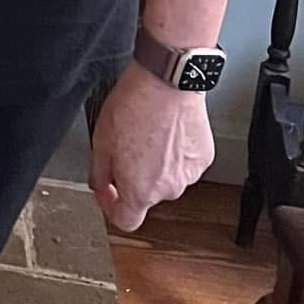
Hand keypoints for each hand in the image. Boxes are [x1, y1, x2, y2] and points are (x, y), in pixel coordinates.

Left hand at [89, 61, 214, 231]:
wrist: (168, 82)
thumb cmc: (134, 106)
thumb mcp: (100, 141)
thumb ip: (99, 173)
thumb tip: (100, 186)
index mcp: (140, 191)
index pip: (126, 221)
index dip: (111, 207)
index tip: (107, 191)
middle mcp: (168, 189)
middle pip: (145, 195)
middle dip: (131, 177)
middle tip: (123, 147)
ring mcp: (190, 175)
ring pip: (165, 178)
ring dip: (154, 165)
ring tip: (145, 135)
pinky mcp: (204, 159)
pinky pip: (183, 164)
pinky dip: (173, 154)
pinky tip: (164, 131)